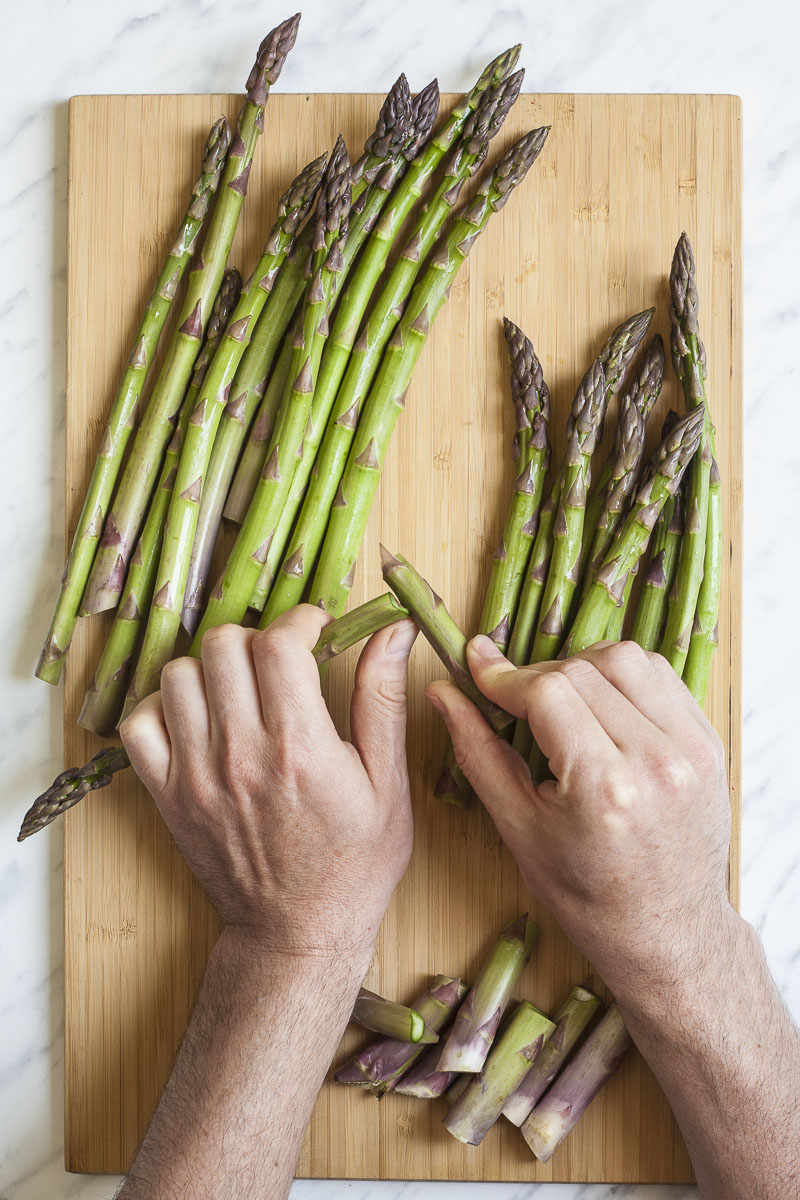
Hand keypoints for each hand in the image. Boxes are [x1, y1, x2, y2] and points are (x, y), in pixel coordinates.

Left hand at [120, 605, 417, 962]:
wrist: (297, 933)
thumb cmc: (353, 863)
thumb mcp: (389, 782)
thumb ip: (383, 699)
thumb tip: (394, 631)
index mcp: (300, 747)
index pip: (279, 642)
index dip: (301, 620)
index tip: (316, 631)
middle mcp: (240, 754)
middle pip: (224, 646)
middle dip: (258, 639)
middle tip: (280, 663)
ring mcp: (195, 775)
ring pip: (179, 675)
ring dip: (213, 669)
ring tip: (241, 691)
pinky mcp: (166, 796)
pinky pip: (140, 723)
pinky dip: (164, 708)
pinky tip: (200, 721)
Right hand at [426, 636, 733, 999]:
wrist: (666, 932)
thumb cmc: (586, 894)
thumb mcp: (518, 828)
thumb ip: (477, 751)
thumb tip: (443, 692)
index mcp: (605, 788)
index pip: (547, 691)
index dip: (503, 676)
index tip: (477, 668)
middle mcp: (657, 761)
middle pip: (583, 669)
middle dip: (537, 675)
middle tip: (513, 700)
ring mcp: (692, 749)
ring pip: (627, 659)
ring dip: (582, 667)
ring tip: (560, 703)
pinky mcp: (710, 743)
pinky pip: (661, 677)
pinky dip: (622, 678)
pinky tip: (600, 707)